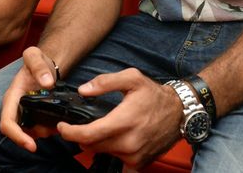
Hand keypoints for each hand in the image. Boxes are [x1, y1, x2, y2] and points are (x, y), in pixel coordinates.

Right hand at [0, 46, 59, 151]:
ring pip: (29, 131)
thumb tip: (47, 83)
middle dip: (34, 137)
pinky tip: (59, 123)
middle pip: (19, 131)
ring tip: (59, 126)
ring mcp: (24, 111)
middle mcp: (15, 107)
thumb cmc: (36, 60)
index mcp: (11, 97)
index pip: (7, 123)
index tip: (31, 145)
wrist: (43, 63)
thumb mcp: (34, 56)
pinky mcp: (33, 113)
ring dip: (43, 133)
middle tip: (53, 131)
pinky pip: (37, 126)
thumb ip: (39, 66)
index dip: (17, 136)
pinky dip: (47, 128)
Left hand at [57, 68, 182, 168]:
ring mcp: (134, 155)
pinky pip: (117, 164)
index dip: (70, 133)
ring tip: (104, 129)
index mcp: (123, 121)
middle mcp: (128, 142)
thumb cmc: (155, 94)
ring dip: (98, 143)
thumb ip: (106, 82)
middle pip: (92, 145)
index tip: (62, 127)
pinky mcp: (139, 163)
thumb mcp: (132, 78)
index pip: (88, 134)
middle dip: (83, 135)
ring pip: (103, 153)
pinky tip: (115, 142)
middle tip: (84, 125)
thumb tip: (83, 90)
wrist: (179, 111)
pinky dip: (112, 153)